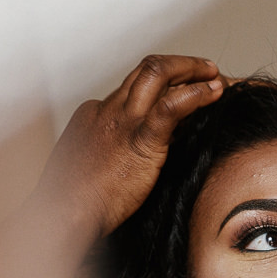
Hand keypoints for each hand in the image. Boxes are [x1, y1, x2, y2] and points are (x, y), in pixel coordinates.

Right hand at [35, 55, 225, 238]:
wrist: (63, 213)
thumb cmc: (74, 202)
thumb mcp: (90, 167)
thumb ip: (110, 154)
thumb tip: (132, 157)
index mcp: (94, 115)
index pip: (133, 88)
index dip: (163, 87)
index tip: (182, 92)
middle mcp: (107, 109)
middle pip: (146, 70)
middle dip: (179, 64)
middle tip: (204, 70)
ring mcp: (123, 121)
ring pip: (158, 73)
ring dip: (190, 69)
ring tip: (213, 75)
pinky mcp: (140, 139)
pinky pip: (172, 106)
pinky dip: (196, 93)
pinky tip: (213, 93)